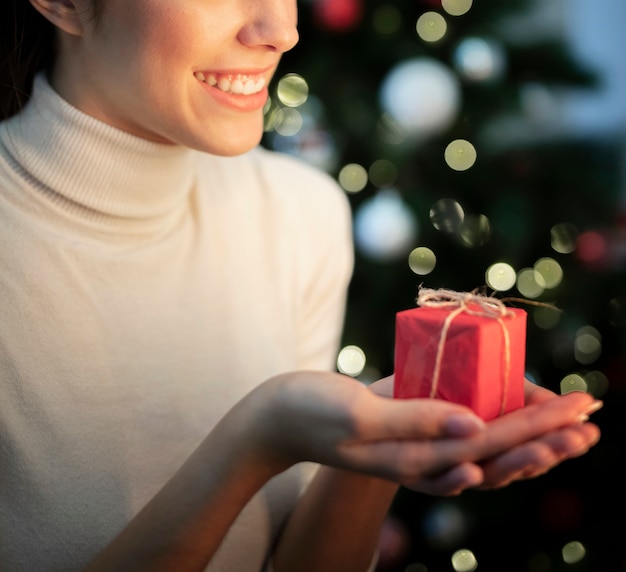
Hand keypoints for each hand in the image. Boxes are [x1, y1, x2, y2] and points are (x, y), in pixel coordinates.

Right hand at [244, 373, 599, 495]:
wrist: (278, 416)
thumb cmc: (310, 413)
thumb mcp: (359, 414)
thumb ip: (415, 420)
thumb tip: (476, 426)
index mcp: (417, 456)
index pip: (492, 443)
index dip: (539, 425)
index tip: (580, 409)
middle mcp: (424, 455)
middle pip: (499, 447)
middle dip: (549, 432)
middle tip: (594, 416)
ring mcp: (417, 440)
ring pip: (484, 441)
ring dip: (528, 430)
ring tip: (567, 422)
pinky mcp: (409, 419)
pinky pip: (458, 426)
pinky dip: (491, 420)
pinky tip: (509, 412)